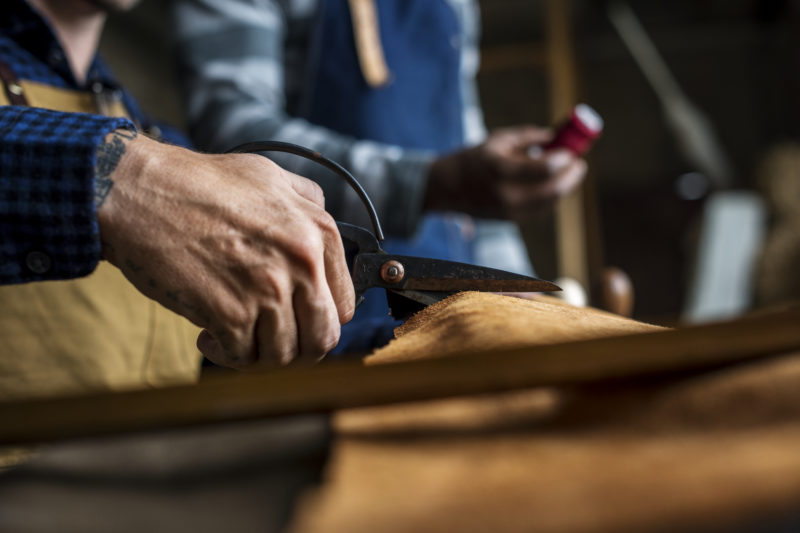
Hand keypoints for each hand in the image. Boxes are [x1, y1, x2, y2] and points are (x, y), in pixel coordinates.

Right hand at [94, 129, 354, 368]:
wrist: (140, 192)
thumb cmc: (198, 183)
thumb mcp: (269, 175)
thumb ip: (307, 200)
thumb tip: (324, 223)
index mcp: (318, 232)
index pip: (344, 304)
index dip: (318, 319)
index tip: (296, 320)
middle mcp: (302, 262)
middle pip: (322, 339)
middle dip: (297, 349)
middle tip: (269, 341)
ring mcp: (268, 290)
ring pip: (283, 356)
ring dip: (257, 355)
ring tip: (235, 336)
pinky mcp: (231, 313)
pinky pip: (243, 359)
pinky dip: (226, 356)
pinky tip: (209, 336)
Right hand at [424, 126, 586, 220]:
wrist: (448, 189)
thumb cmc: (475, 158)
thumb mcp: (498, 140)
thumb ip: (529, 137)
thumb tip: (558, 135)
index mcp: (500, 169)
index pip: (543, 168)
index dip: (563, 159)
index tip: (570, 151)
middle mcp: (506, 194)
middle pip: (552, 190)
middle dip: (571, 176)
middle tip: (579, 164)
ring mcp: (509, 211)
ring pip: (550, 202)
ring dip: (564, 186)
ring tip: (568, 172)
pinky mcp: (512, 220)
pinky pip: (541, 210)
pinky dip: (551, 197)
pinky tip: (553, 184)